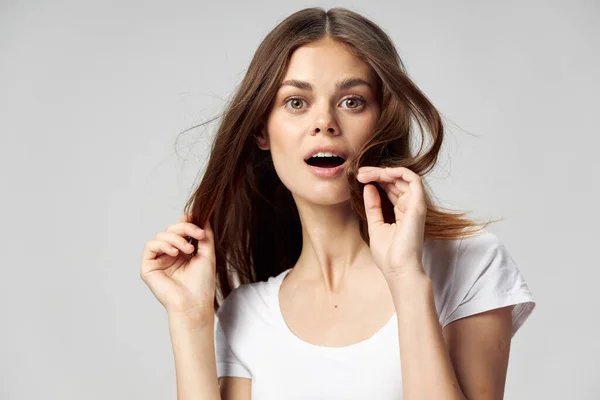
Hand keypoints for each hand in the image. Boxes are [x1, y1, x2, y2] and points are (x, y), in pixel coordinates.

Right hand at [140, 213, 215, 322]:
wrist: (194, 303)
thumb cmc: (202, 284)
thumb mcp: (207, 254)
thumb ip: (205, 235)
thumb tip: (204, 217)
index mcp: (182, 252)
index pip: (180, 230)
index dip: (186, 221)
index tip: (196, 216)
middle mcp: (169, 255)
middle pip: (171, 229)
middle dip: (185, 228)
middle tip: (198, 235)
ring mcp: (158, 260)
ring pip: (161, 235)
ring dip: (176, 238)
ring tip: (188, 249)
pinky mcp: (148, 267)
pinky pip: (151, 246)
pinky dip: (163, 244)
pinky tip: (175, 253)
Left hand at [356, 166, 426, 280]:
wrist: (398, 270)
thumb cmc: (388, 255)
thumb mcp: (375, 225)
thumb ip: (373, 206)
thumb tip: (369, 188)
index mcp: (401, 212)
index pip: (391, 188)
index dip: (376, 179)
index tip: (359, 177)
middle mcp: (410, 206)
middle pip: (395, 181)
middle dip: (376, 173)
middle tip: (359, 172)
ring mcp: (415, 206)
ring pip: (403, 177)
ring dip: (384, 172)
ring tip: (366, 173)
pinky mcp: (418, 206)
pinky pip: (414, 180)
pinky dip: (400, 172)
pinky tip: (384, 172)